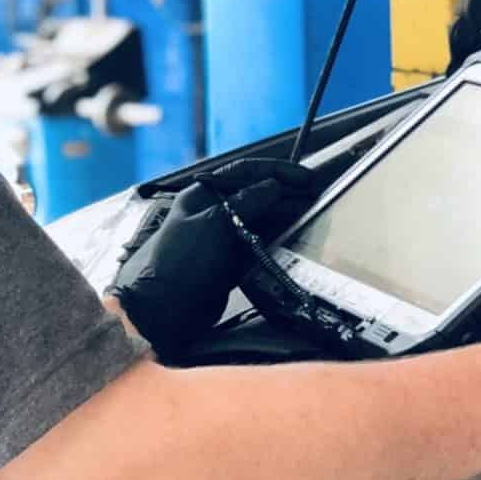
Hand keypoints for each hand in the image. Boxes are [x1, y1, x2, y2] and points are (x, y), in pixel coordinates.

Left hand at [109, 159, 323, 362]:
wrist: (164, 308)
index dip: (277, 171)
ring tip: (311, 216)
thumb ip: (247, 202)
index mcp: (203, 194)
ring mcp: (223, 237)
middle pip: (256, 196)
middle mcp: (214, 211)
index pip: (245, 173)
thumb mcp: (214, 224)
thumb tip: (274, 187)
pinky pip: (260, 244)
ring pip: (261, 220)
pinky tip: (295, 238)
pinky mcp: (231, 261)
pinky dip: (277, 240)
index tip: (306, 177)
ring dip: (285, 217)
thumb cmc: (183, 260)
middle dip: (286, 195)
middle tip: (316, 197)